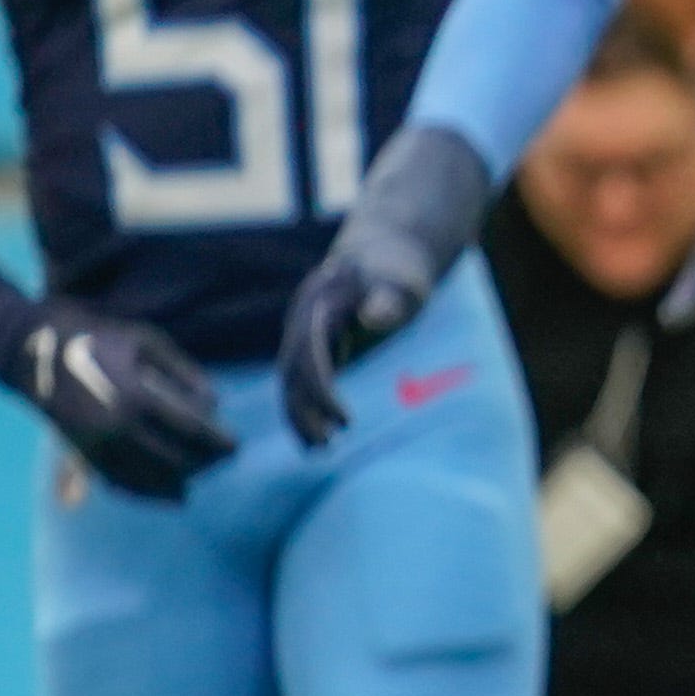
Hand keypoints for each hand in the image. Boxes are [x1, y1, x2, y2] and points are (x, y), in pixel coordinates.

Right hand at [20, 303, 236, 498]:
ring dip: (177, 482)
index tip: (236, 447)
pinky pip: (119, 483)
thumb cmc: (100, 339)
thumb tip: (215, 403)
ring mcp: (96, 444)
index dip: (217, 442)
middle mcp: (116, 427)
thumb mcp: (147, 342)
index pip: (191, 431)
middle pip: (173, 461)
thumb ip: (184, 372)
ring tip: (198, 476)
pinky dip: (146, 492)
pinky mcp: (82, 453)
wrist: (35, 353)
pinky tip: (169, 493)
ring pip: (147, 479)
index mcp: (136, 397)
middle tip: (221, 460)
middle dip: (203, 464)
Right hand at [276, 123, 490, 444]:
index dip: (324, 391)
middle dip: (304, 411)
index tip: (346, 421)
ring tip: (320, 448)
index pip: (312, 356)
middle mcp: (303, 317)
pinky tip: (320, 429)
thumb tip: (375, 317)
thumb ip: (391, 300)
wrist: (388, 247)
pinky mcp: (310, 338)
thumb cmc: (402, 269)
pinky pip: (298, 374)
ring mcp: (302, 328)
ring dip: (300, 413)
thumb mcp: (404, 284)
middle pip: (292, 371)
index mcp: (321, 305)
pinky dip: (305, 402)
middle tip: (326, 446)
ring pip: (290, 377)